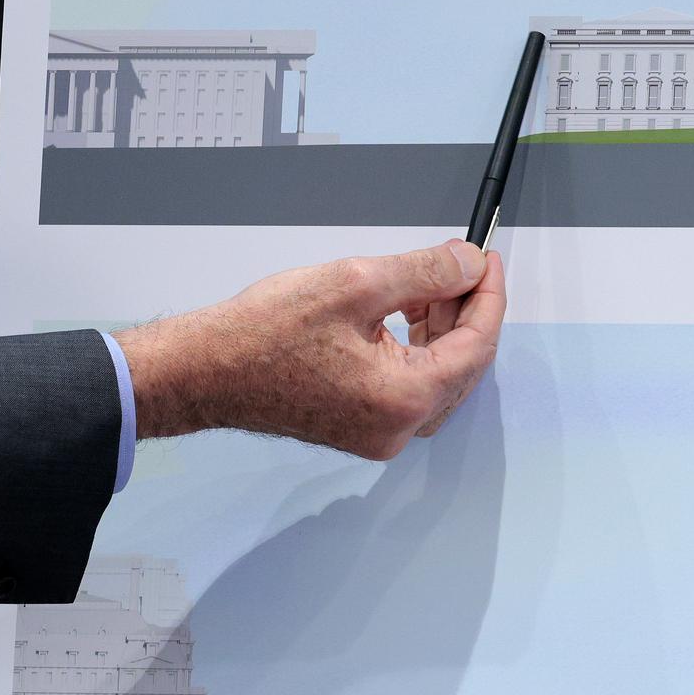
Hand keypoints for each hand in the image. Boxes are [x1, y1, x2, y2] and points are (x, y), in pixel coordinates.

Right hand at [114, 239, 506, 459]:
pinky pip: (408, 385)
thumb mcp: (354, 284)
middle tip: (461, 265)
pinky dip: (414, 347)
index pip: (476, 346)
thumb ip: (424, 273)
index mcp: (403, 398)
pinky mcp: (359, 426)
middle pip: (462, 365)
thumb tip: (467, 265)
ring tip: (429, 283)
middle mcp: (397, 428)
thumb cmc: (263, 333)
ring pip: (437, 376)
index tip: (486, 261)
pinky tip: (403, 311)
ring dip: (441, 328)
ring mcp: (377, 433)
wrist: (205, 370)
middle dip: (466, 311)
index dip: (488, 297)